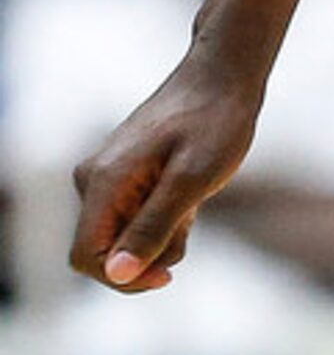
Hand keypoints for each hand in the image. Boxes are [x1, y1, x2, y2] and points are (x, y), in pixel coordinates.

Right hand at [69, 58, 263, 292]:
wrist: (224, 76)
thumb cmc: (215, 122)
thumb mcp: (193, 180)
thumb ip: (153, 227)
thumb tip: (117, 273)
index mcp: (103, 183)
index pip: (87, 257)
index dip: (122, 278)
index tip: (168, 275)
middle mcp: (94, 182)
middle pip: (103, 251)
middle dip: (146, 257)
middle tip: (189, 229)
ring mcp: (108, 178)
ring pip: (123, 237)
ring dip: (159, 239)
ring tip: (193, 207)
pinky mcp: (126, 177)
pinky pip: (135, 218)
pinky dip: (164, 222)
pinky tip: (191, 202)